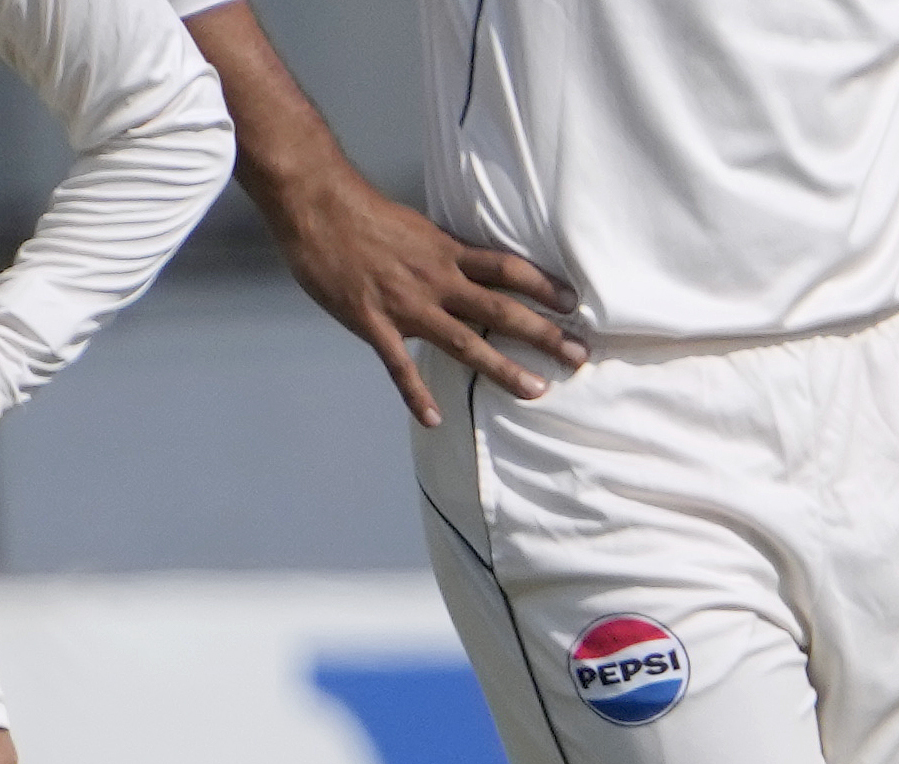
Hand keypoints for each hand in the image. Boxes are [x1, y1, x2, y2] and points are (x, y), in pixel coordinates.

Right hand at [266, 170, 582, 425]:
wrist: (319, 210)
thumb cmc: (362, 214)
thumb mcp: (415, 227)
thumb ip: (439, 252)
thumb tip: (458, 266)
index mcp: (448, 252)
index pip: (509, 269)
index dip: (545, 286)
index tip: (574, 304)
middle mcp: (437, 280)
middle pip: (502, 309)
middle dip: (544, 334)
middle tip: (578, 355)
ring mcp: (407, 306)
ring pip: (465, 342)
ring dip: (503, 369)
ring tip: (535, 390)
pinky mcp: (373, 325)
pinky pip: (400, 367)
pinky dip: (417, 395)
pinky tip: (434, 418)